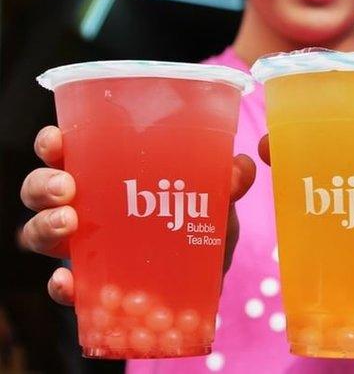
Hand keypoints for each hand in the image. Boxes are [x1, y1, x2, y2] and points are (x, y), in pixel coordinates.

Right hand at [19, 126, 255, 305]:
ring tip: (69, 223)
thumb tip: (240, 165)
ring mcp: (84, 248)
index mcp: (109, 175)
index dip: (53, 143)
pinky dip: (62, 285)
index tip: (57, 140)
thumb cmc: (201, 224)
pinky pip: (66, 287)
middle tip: (66, 187)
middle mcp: (87, 207)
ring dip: (44, 226)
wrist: (210, 280)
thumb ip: (229, 182)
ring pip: (39, 233)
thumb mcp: (218, 200)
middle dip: (43, 184)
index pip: (69, 151)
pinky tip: (69, 281)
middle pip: (42, 189)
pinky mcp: (92, 287)